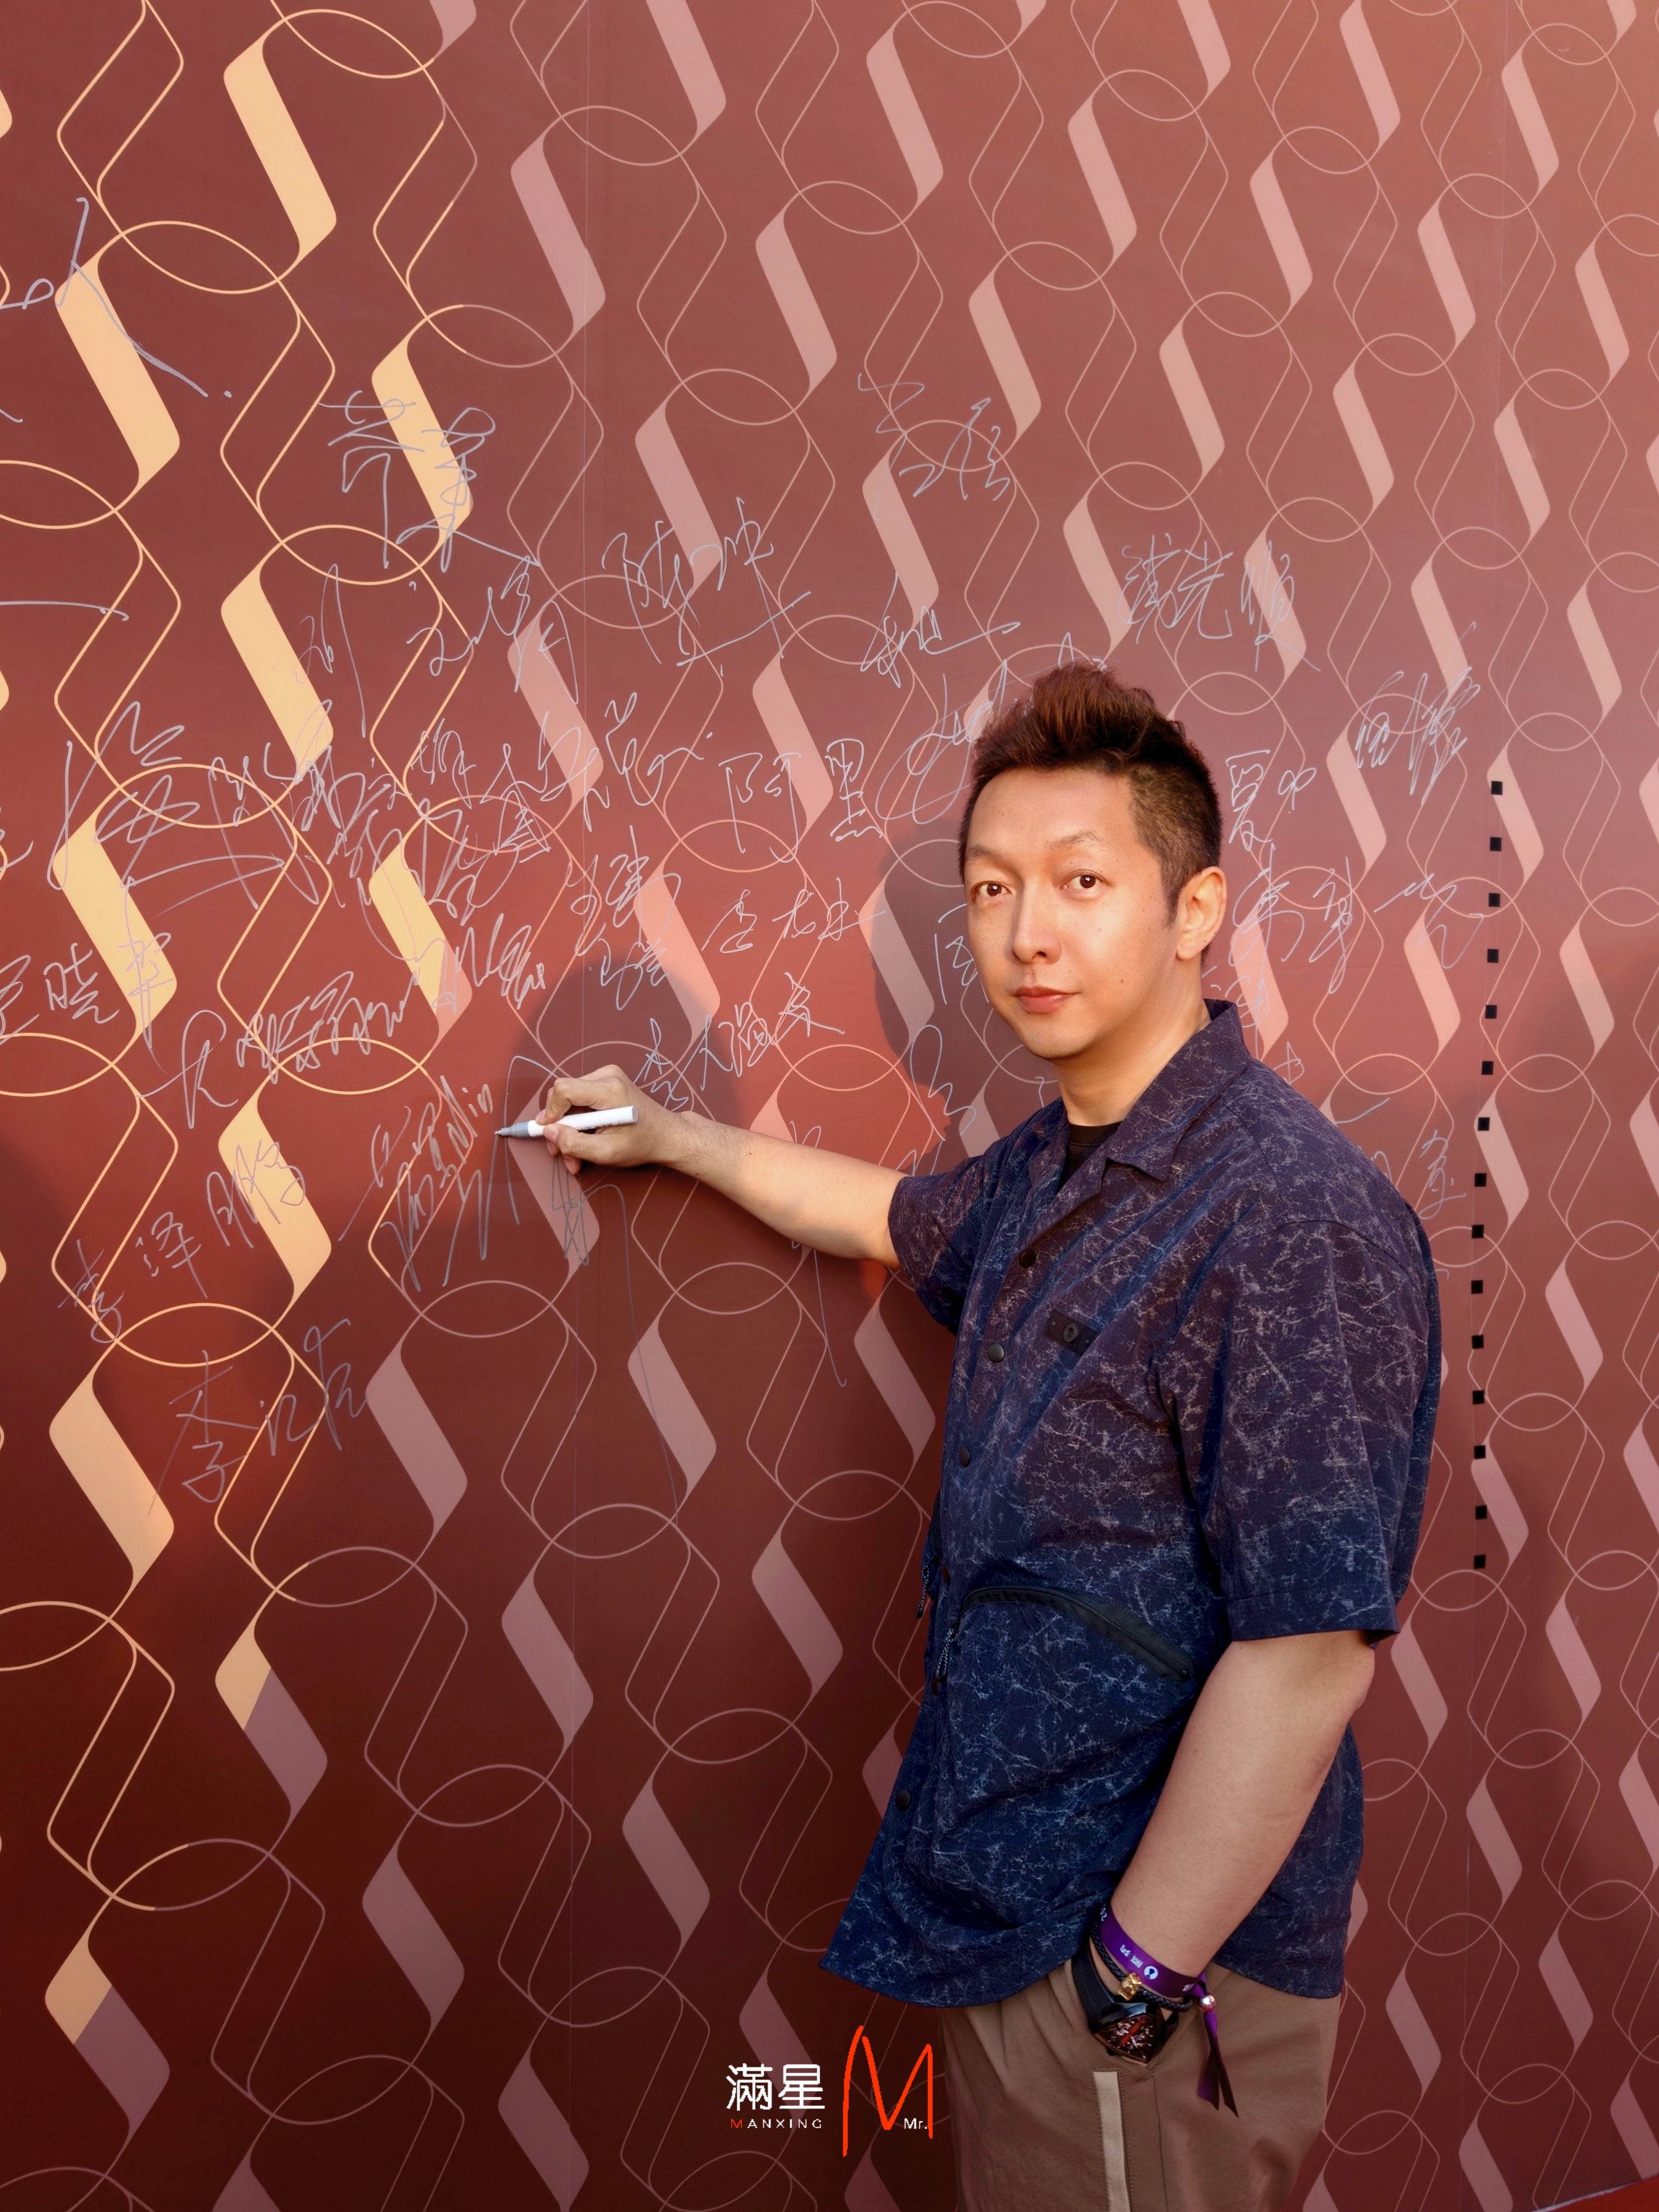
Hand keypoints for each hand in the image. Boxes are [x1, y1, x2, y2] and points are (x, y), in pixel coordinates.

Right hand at [540, 1064, 674, 1178]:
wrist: (667, 1135)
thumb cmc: (642, 1144)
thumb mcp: (607, 1153)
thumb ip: (574, 1144)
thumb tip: (549, 1131)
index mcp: (609, 1090)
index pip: (564, 1089)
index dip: (551, 1111)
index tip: (549, 1133)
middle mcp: (607, 1076)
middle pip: (564, 1094)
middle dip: (559, 1126)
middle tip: (561, 1153)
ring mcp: (607, 1076)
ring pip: (569, 1099)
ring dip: (568, 1128)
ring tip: (575, 1155)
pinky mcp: (606, 1081)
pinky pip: (579, 1098)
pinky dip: (577, 1121)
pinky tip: (584, 1140)